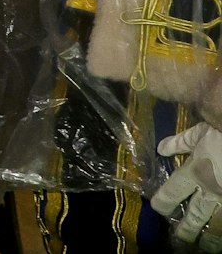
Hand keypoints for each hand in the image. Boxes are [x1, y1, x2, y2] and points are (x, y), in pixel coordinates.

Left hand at [154, 123, 221, 250]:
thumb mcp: (201, 132)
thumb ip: (180, 142)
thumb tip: (161, 149)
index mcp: (195, 172)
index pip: (171, 194)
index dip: (161, 203)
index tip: (158, 208)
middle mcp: (211, 190)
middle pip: (194, 215)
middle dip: (186, 229)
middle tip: (180, 238)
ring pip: (217, 225)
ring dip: (209, 237)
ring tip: (204, 245)